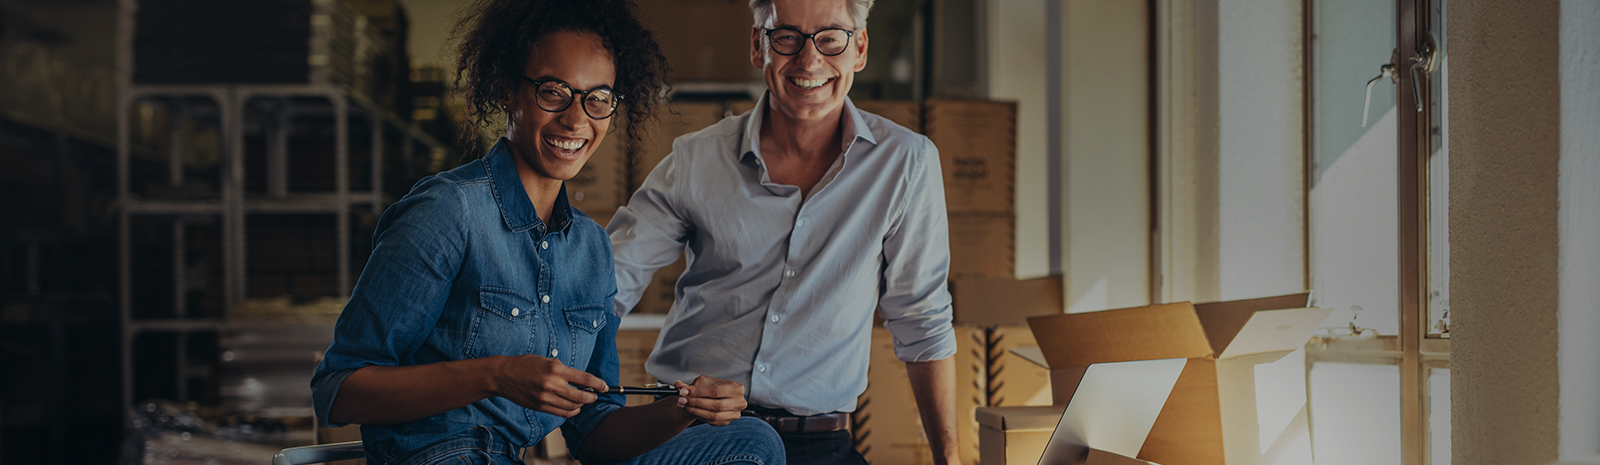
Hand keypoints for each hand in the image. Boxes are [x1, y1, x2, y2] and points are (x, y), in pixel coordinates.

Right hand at [491, 355, 606, 417]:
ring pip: (573, 406)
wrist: (503, 375)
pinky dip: (571, 411)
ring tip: (583, 400)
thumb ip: (564, 370)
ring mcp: (545, 397)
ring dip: (582, 404)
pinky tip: (574, 407)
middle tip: (595, 395)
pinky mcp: (540, 406)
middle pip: (582, 396)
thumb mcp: (547, 361)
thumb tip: (581, 380)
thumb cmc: (525, 364)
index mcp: (556, 369)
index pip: (585, 379)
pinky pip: (562, 413)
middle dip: (592, 397)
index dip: (598, 384)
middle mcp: (552, 384)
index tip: (604, 386)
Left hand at [673, 375, 745, 425]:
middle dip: (696, 403)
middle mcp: (739, 402)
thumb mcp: (704, 381)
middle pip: (716, 405)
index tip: (684, 391)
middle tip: (682, 399)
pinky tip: (690, 410)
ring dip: (695, 411)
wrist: (715, 396)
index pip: (716, 392)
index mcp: (736, 388)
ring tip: (683, 404)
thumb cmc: (712, 387)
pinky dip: (699, 416)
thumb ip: (691, 384)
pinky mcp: (727, 422)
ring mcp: (734, 414)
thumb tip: (678, 385)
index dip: (698, 392)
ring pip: (713, 416)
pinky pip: (712, 421)